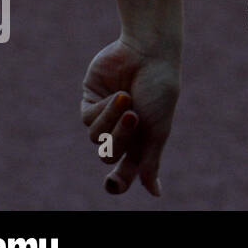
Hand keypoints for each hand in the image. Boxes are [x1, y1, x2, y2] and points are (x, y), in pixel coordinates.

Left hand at [80, 37, 179, 195]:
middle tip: (135, 118)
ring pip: (96, 139)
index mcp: (141, 141)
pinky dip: (104, 108)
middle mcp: (121, 132)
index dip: (116, 182)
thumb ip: (151, 161)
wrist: (149, 53)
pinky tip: (117, 92)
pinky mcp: (90, 102)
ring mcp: (105, 117)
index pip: (124, 172)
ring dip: (112, 121)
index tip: (112, 183)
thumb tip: (155, 193)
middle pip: (108, 156)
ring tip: (127, 99)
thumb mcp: (159, 128)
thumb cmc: (160, 89)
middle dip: (120, 138)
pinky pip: (88, 119)